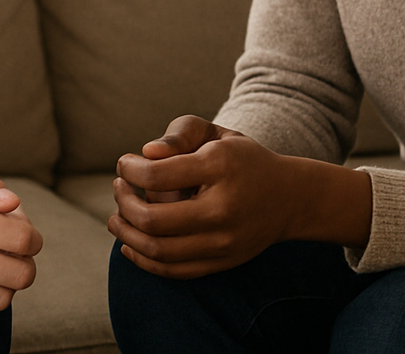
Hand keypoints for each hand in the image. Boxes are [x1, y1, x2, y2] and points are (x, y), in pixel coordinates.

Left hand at [108, 115, 371, 278]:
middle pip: (152, 219)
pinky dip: (142, 260)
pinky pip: (171, 270)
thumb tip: (147, 153)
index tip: (125, 163)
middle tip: (118, 187)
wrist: (288, 198)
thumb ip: (181, 133)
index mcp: (220, 168)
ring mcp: (222, 242)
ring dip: (126, 233)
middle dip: (123, 202)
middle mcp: (222, 209)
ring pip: (157, 250)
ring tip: (116, 216)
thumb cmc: (242, 159)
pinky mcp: (220, 263)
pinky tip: (129, 243)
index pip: (157, 175)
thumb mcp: (216, 134)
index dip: (129, 170)